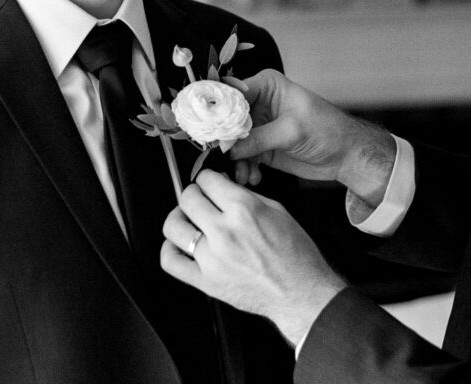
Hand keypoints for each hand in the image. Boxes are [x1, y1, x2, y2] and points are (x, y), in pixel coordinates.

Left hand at [161, 170, 346, 344]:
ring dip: (179, 218)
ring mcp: (212, 258)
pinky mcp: (206, 281)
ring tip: (189, 220)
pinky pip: (171, 261)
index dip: (208, 178)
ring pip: (173, 226)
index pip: (207, 180)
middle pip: (188, 198)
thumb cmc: (295, 254)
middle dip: (194, 194)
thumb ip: (245, 196)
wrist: (301, 292)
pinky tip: (180, 245)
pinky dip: (170, 250)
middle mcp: (225, 231)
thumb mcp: (277, 211)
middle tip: (201, 200)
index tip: (209, 183)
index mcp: (244, 210)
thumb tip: (222, 188)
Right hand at [229, 69, 395, 206]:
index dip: (217, 111)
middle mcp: (258, 104)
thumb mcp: (291, 131)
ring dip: (235, 160)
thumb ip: (257, 138)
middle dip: (224, 140)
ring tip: (244, 174)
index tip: (209, 131)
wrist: (345, 155)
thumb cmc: (327, 130)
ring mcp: (258, 126)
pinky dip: (244, 168)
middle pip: (226, 119)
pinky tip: (253, 177)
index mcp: (265, 86)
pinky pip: (242, 156)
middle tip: (222, 157)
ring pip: (232, 141)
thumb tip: (227, 147)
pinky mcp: (261, 146)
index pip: (231, 93)